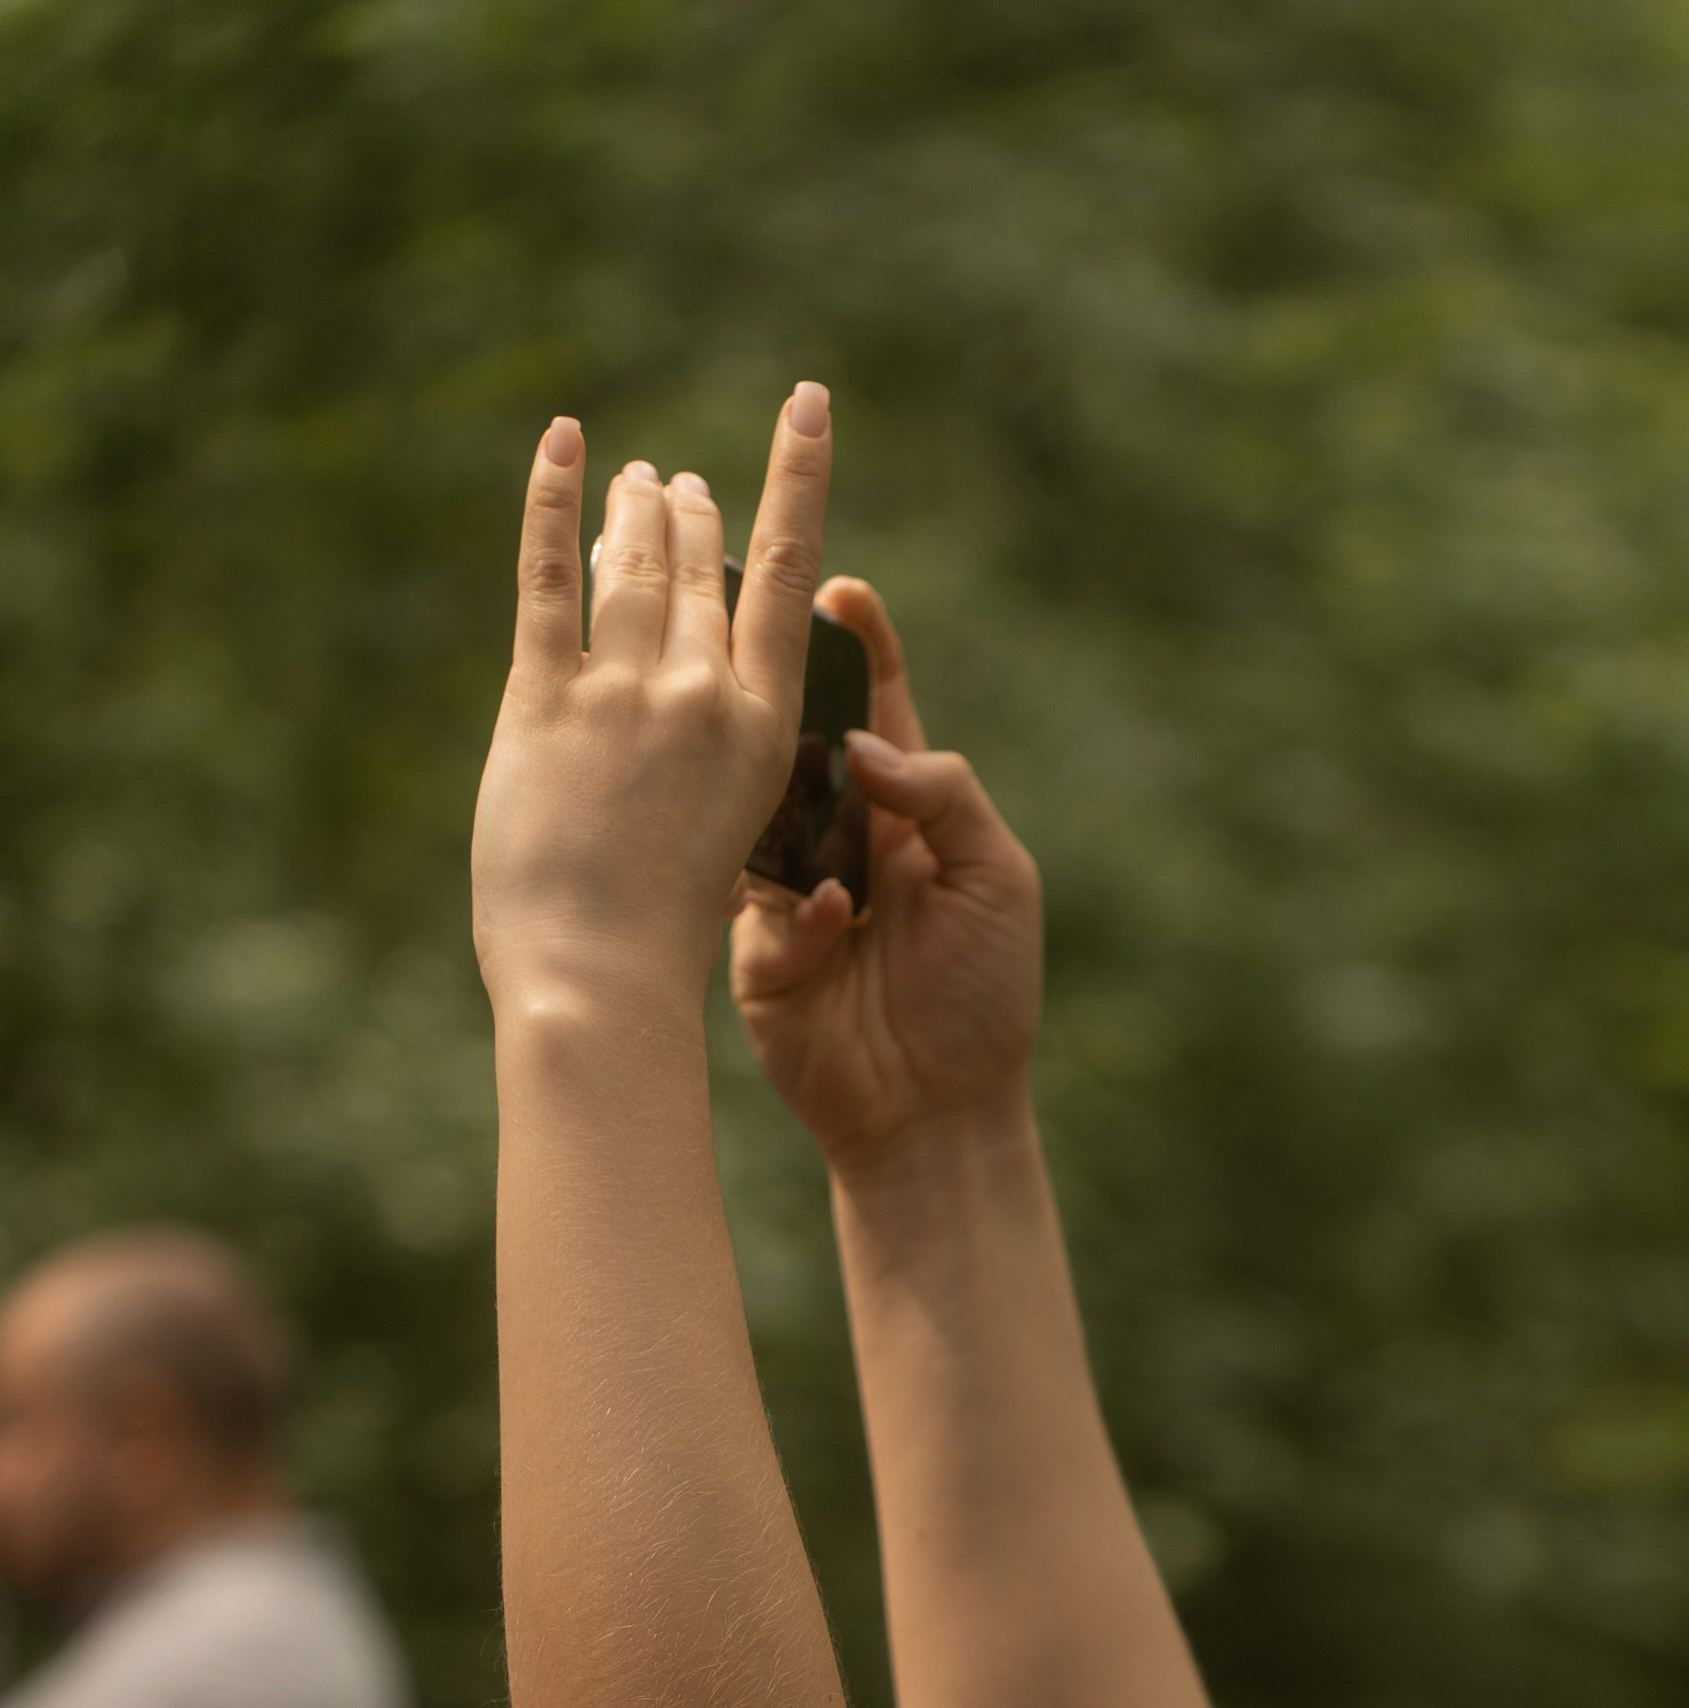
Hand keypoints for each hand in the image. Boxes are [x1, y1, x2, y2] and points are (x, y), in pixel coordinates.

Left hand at [472, 389, 831, 1021]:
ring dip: (635, 506)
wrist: (597, 978)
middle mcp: (699, 693)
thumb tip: (692, 722)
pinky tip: (560, 445)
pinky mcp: (541, 700)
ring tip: (635, 478)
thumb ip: (712, 764)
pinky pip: (546, 577)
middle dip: (692, 514)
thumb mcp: (724, 843)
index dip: (798, 477)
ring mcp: (619, 691)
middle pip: (702, 563)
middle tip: (678, 486)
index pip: (788, 577)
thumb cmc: (662, 940)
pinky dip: (550, 501)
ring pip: (633, 560)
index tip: (806, 407)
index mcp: (761, 730)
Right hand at [727, 583, 1042, 1167]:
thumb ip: (946, 796)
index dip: (859, 646)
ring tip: (768, 766)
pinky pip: (761, 911)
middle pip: (797, 743)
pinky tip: (836, 923)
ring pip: (757, 816)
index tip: (842, 589)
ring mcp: (789, 893)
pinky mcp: (757, 954)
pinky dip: (800, 912)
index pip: (876, 709)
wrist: (942, 1114)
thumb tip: (864, 744)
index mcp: (904, 810)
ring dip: (766, 795)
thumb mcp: (999, 879)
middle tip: (755, 640)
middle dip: (776, 692)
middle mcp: (839, 838)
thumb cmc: (985, 994)